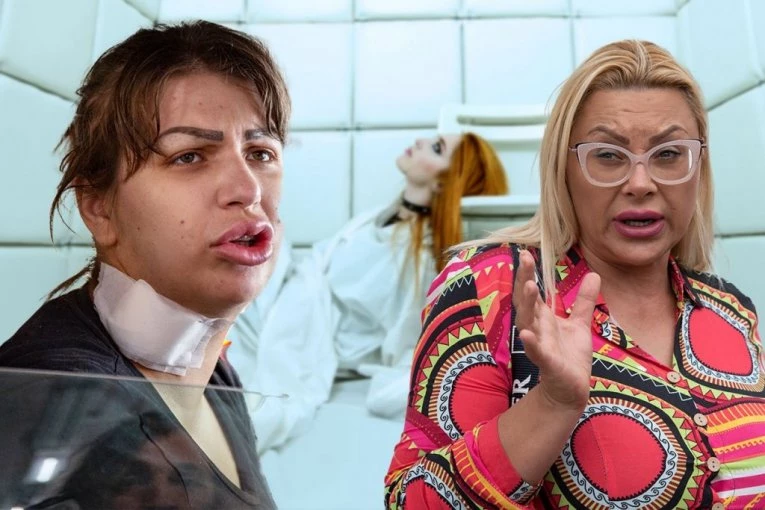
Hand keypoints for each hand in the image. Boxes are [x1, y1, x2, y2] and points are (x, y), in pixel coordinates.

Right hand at [513, 250, 600, 409]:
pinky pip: (537, 352)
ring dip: (527, 305)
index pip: (532, 293)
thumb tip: (594, 274)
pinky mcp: (547, 363)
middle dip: (524, 281)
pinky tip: (526, 334)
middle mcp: (537, 329)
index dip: (527, 274)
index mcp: (542, 318)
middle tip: (524, 260)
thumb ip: (583, 301)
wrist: (571, 389)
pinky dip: (531, 343)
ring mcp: (539, 345)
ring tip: (528, 286)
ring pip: (528, 323)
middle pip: (526, 302)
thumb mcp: (579, 324)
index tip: (526, 253)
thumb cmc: (570, 356)